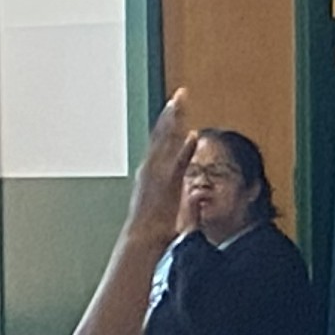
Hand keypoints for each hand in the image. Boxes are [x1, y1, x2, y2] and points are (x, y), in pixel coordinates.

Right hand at [131, 90, 192, 238]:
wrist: (142, 240)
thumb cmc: (154, 227)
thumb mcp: (168, 205)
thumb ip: (180, 194)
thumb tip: (190, 188)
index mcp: (153, 171)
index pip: (162, 142)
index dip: (170, 124)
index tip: (177, 107)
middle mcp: (152, 168)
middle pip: (163, 135)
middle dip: (171, 114)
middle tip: (181, 94)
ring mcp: (156, 174)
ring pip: (166, 142)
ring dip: (174, 122)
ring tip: (181, 103)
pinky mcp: (163, 183)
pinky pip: (175, 161)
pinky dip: (183, 148)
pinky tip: (192, 135)